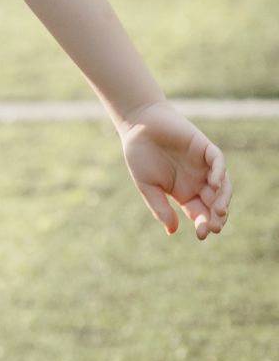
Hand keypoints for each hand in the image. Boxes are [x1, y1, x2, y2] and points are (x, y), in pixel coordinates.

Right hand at [119, 101, 231, 239]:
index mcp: (184, 192)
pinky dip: (220, 173)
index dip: (203, 224)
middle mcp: (197, 180)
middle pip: (214, 203)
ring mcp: (203, 165)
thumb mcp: (147, 187)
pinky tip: (215, 184)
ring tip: (219, 212)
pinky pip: (218, 161)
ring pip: (222, 185)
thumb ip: (160, 207)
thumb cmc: (140, 155)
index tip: (201, 235)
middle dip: (216, 216)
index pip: (200, 213)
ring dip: (223, 199)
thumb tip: (173, 231)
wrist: (137, 126)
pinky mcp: (204, 147)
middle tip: (214, 227)